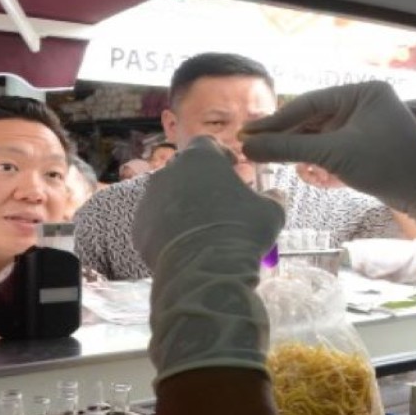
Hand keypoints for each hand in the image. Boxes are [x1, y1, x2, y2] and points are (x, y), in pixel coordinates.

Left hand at [133, 136, 284, 381]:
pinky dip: (168, 226)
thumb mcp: (271, 212)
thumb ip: (273, 197)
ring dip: (183, 203)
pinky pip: (156, 220)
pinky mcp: (140, 226)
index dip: (221, 155)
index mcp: (200, 158)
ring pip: (168, 194)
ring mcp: (150, 198)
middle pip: (185, 168)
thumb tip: (275, 194)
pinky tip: (185, 243)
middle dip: (200, 179)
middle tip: (218, 199)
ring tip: (201, 225)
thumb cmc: (241, 232)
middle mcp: (169, 171)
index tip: (232, 168)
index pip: (207, 144)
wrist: (204, 270)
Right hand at [244, 81, 415, 281]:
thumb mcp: (333, 155)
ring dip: (300, 149)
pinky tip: (301, 168)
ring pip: (322, 134)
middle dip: (287, 136)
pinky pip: (334, 146)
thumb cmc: (386, 166)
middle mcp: (365, 102)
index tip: (248, 133)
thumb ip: (289, 148)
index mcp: (362, 91)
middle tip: (252, 147)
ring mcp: (367, 123)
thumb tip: (248, 147)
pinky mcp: (368, 144)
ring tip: (271, 159)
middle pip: (313, 118)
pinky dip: (317, 157)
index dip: (276, 121)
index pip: (309, 104)